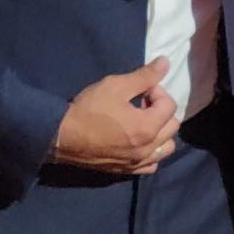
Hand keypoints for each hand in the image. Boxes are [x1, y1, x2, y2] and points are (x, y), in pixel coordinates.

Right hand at [50, 58, 179, 173]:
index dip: (157, 91)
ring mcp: (137, 163)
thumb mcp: (116, 86)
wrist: (61, 136)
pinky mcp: (126, 171)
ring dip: (161, 133)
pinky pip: (151, 165)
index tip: (141, 89)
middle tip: (141, 103)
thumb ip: (144, 76)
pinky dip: (151, 153)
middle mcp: (147, 149)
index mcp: (147, 128)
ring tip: (143, 122)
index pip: (169, 105)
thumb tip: (166, 62)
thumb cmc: (89, 109)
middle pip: (172, 126)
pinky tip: (138, 142)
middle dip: (160, 110)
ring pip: (166, 148)